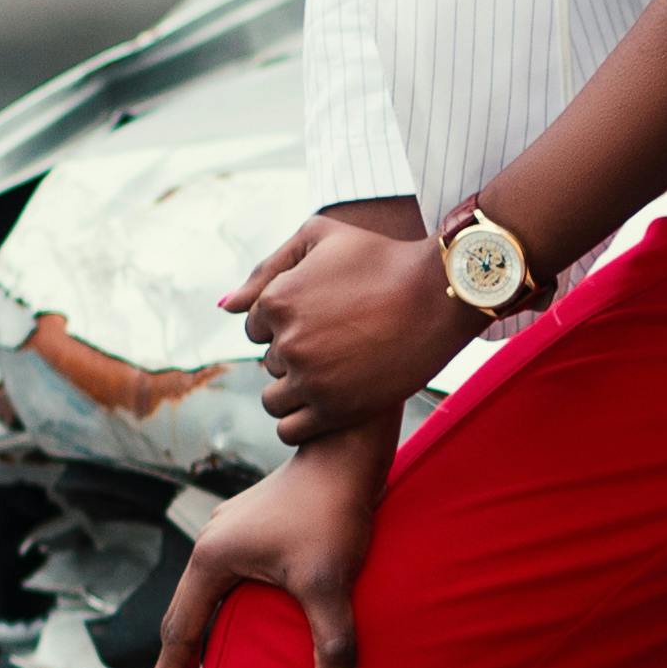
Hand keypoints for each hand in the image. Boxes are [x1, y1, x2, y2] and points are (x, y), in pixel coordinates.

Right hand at [135, 429, 386, 667]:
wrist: (345, 451)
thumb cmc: (333, 511)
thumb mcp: (330, 582)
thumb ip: (333, 643)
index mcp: (211, 560)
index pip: (180, 635)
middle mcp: (209, 546)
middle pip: (184, 622)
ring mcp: (227, 536)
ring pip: (202, 604)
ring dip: (201, 646)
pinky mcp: (248, 532)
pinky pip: (223, 587)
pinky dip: (221, 620)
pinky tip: (236, 636)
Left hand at [239, 215, 481, 446]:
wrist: (441, 296)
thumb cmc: (383, 259)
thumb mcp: (322, 238)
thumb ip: (268, 267)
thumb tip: (225, 306)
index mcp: (276, 300)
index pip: (254, 328)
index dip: (287, 324)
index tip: (322, 320)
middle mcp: (287, 342)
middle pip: (269, 363)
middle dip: (296, 356)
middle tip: (340, 344)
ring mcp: (310, 379)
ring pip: (274, 399)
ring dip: (296, 392)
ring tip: (335, 375)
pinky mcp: (334, 410)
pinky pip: (290, 429)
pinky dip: (302, 421)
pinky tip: (330, 403)